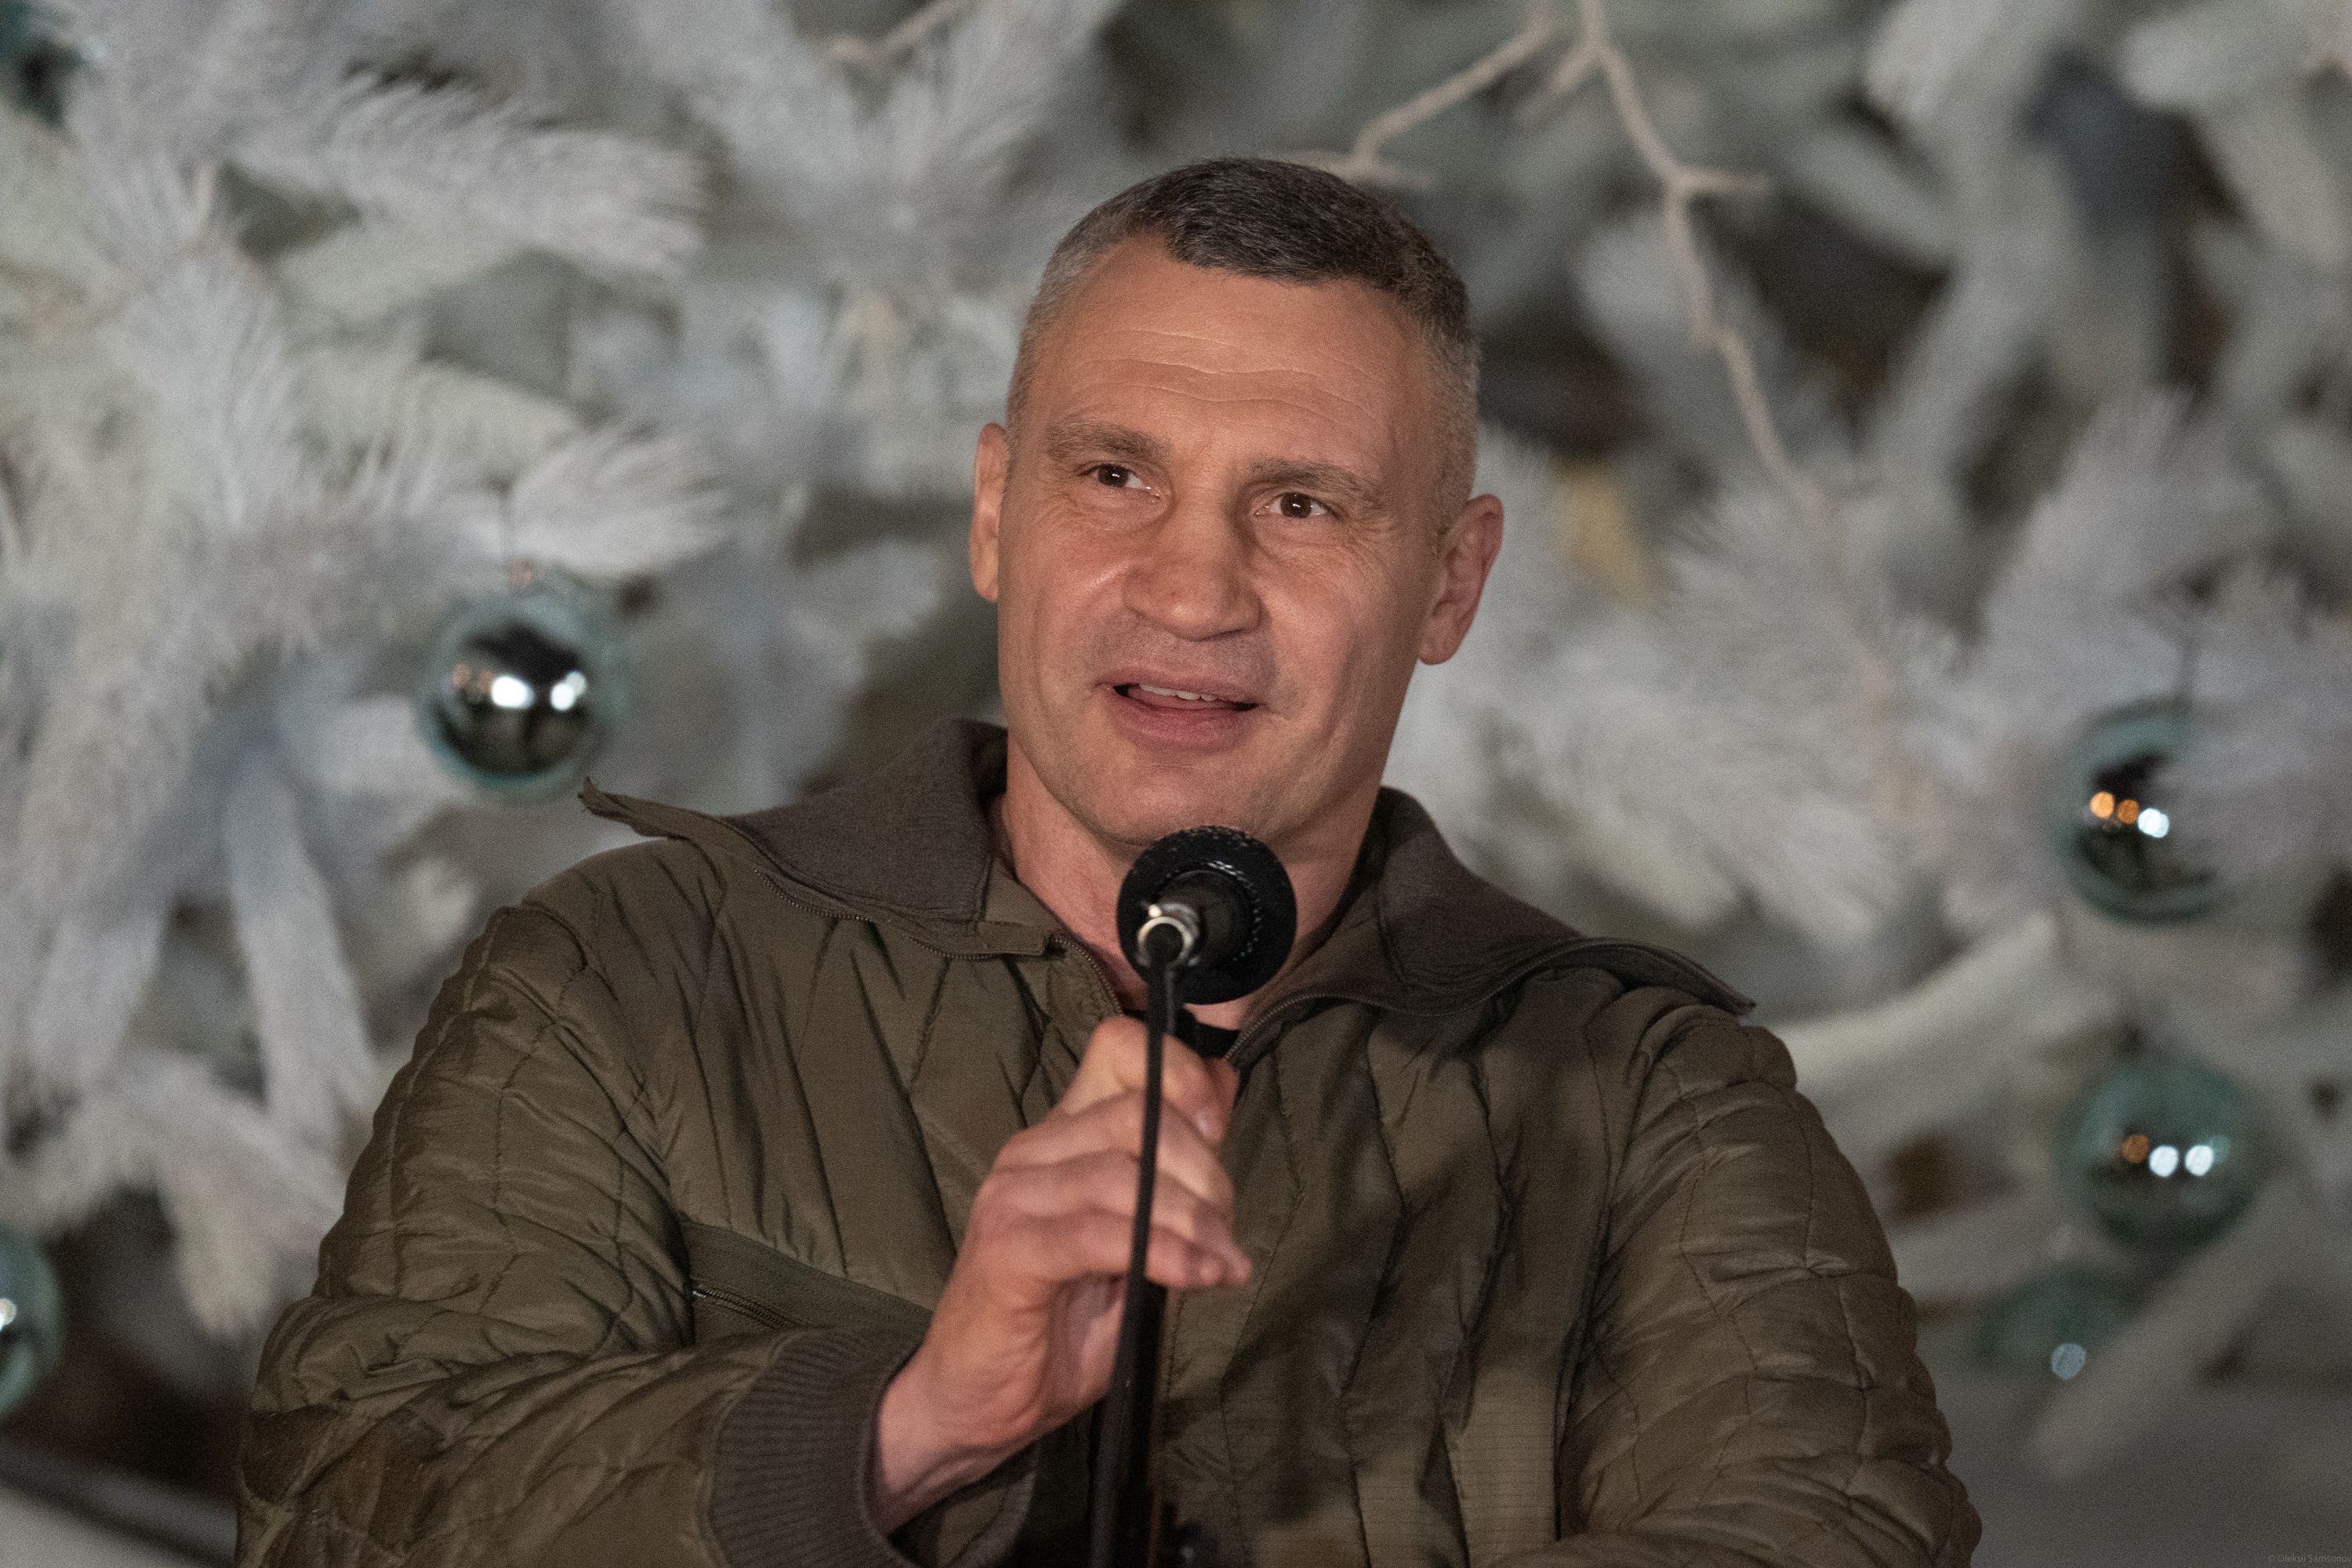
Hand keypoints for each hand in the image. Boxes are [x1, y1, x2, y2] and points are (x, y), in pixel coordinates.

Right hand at [866, 1015, 1248, 1530]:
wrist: (976, 1402)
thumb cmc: (1060, 1326)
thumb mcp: (1138, 1240)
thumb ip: (1174, 1171)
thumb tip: (1225, 1089)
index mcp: (1063, 1137)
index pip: (1117, 1050)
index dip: (1179, 1070)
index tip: (1221, 1125)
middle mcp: (1033, 1151)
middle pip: (1136, 1114)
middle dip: (1204, 1169)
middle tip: (1226, 1230)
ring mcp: (1014, 1196)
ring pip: (1124, 1173)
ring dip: (1193, 1219)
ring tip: (1222, 1263)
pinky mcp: (1007, 1249)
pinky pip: (1101, 1233)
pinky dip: (1165, 1252)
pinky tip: (1198, 1278)